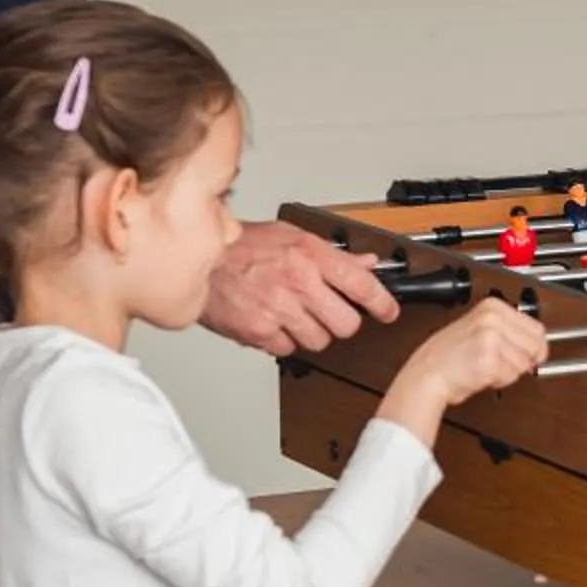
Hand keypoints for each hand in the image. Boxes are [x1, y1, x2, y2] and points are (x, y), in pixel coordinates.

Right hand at [202, 220, 401, 356]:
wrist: (198, 260)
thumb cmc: (240, 245)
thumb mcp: (292, 236)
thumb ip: (333, 254)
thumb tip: (367, 263)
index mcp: (309, 255)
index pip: (361, 283)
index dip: (382, 302)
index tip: (389, 311)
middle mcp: (298, 282)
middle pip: (347, 323)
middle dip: (342, 321)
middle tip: (331, 312)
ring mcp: (278, 309)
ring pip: (320, 341)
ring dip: (313, 333)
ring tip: (296, 315)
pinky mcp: (259, 331)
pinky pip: (289, 349)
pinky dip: (284, 341)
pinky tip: (275, 322)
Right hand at [409, 297, 548, 407]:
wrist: (426, 375)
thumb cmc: (448, 356)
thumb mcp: (478, 328)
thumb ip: (508, 331)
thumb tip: (539, 345)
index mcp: (492, 306)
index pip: (537, 328)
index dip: (534, 347)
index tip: (527, 354)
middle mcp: (493, 318)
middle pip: (536, 346)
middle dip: (523, 360)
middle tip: (501, 363)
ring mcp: (491, 338)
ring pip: (524, 364)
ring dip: (508, 372)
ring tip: (486, 366)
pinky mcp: (489, 360)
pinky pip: (510, 376)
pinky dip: (499, 381)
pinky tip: (481, 374)